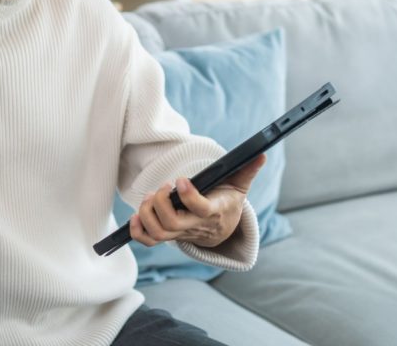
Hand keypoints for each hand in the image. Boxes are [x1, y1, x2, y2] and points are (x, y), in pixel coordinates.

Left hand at [130, 154, 266, 248]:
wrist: (223, 230)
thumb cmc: (228, 202)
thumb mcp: (239, 186)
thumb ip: (247, 171)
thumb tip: (260, 155)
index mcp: (214, 212)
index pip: (201, 210)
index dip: (189, 197)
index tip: (181, 179)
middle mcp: (196, 226)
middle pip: (173, 224)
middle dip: (160, 204)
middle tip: (162, 187)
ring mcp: (181, 233)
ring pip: (159, 234)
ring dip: (147, 215)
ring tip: (149, 197)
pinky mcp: (170, 236)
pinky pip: (150, 241)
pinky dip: (138, 231)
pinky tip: (136, 216)